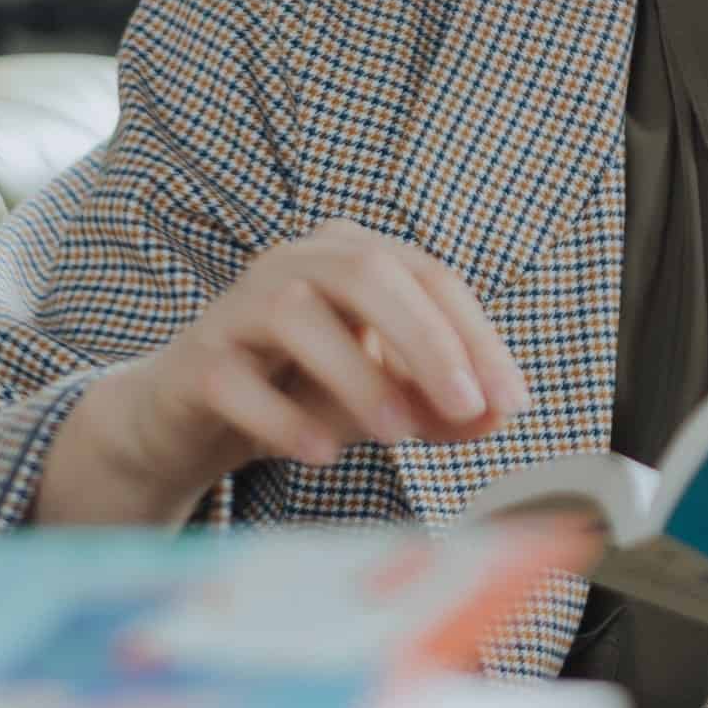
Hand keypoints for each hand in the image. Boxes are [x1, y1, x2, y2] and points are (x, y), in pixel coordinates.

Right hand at [39, 218, 529, 524]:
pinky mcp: (196, 360)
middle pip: (368, 273)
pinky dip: (282, 417)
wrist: (195, 418)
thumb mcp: (386, 396)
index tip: (511, 399)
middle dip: (426, 340)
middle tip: (464, 404)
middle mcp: (297, 261)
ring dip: (356, 374)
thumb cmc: (304, 390)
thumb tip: (501, 415)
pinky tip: (321, 452)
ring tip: (397, 433)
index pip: (432, 279)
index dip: (478, 338)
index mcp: (355, 255)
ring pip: (297, 313)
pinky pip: (235, 379)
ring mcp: (238, 305)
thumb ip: (442, 403)